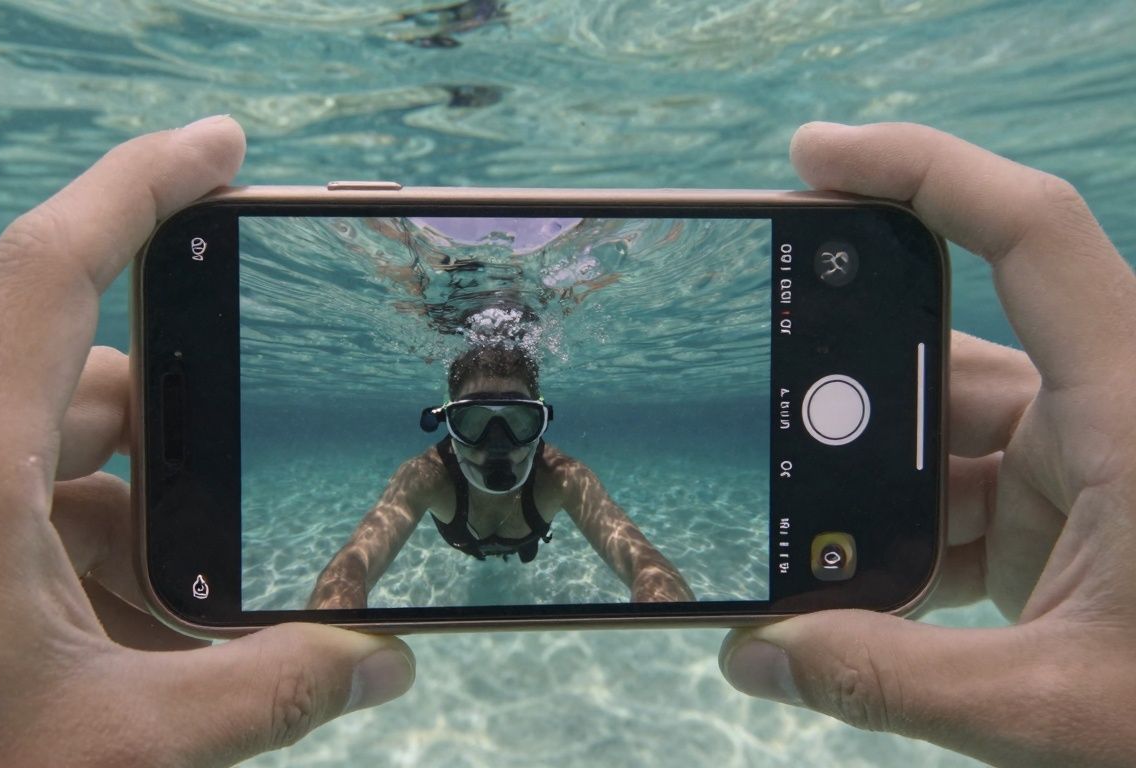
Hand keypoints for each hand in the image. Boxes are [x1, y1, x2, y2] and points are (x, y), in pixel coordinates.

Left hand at [0, 116, 413, 766]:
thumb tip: (386, 659)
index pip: (53, 269)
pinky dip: (87, 555)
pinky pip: (15, 511)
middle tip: (255, 515)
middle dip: (186, 451)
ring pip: (57, 461)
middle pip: (88, 390)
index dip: (143, 183)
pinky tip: (129, 645)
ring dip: (138, 523)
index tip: (224, 148)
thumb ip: (270, 693)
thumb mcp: (121, 745)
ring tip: (187, 625)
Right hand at [719, 122, 1135, 765]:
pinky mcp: (1072, 519)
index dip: (922, 169)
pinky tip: (856, 586)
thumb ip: (893, 679)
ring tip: (801, 539)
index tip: (815, 156)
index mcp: (1133, 410)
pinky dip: (906, 538)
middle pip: (955, 355)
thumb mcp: (1058, 705)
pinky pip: (966, 501)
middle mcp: (1109, 416)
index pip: (1029, 236)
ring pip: (949, 441)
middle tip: (767, 416)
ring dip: (873, 490)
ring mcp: (1088, 467)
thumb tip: (756, 655)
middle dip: (851, 395)